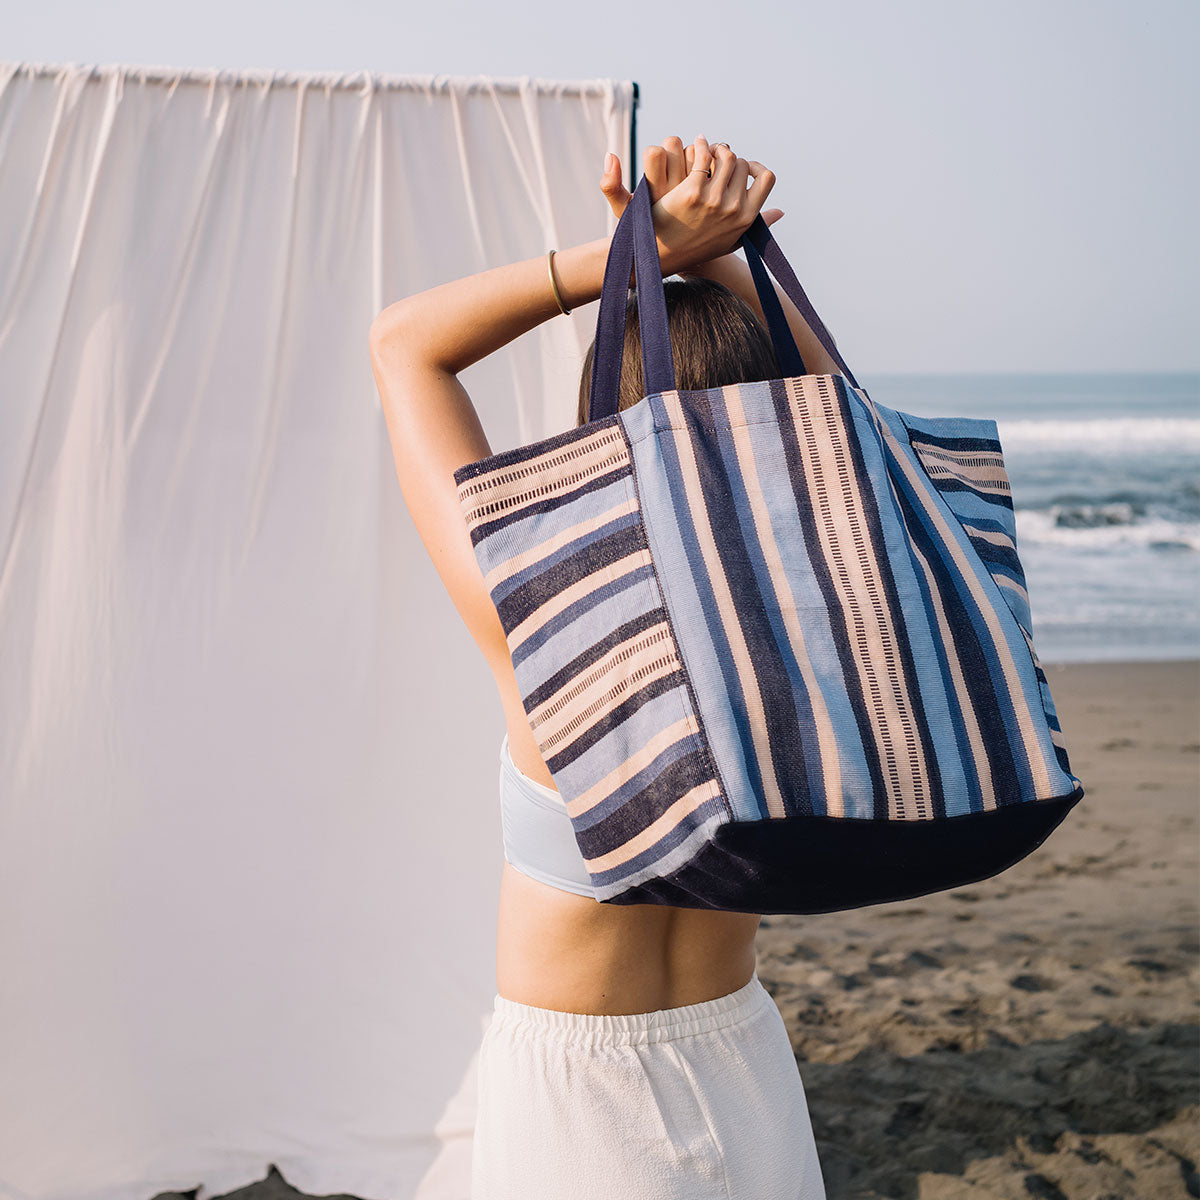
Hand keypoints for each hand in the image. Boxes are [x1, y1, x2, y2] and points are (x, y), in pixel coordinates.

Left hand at [600, 135, 783, 275]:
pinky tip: (697, 145)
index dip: (755, 167)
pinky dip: (702, 145)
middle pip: (742, 164)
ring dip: (717, 148)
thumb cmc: (699, 248)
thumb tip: (780, 212)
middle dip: (730, 158)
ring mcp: (713, 200)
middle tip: (718, 156)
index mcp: (746, 218)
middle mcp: (733, 209)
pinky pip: (703, 156)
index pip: (767, 178)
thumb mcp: (733, 241)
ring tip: (708, 149)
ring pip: (725, 156)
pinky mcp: (691, 192)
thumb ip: (758, 226)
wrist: (664, 255)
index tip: (742, 166)